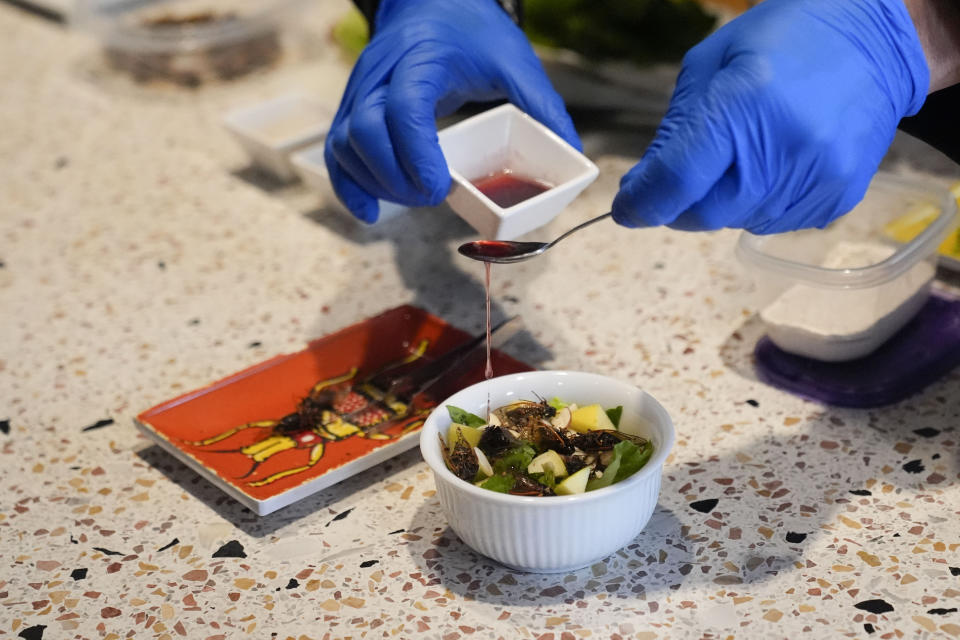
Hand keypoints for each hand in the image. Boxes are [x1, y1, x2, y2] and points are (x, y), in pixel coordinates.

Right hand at [325, 0, 579, 222]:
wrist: (432, 1)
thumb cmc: (472, 32)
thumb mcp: (515, 61)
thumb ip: (542, 107)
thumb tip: (572, 156)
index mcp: (422, 59)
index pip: (403, 109)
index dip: (416, 155)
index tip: (438, 189)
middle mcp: (381, 74)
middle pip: (364, 131)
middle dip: (395, 177)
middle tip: (431, 198)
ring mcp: (360, 90)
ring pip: (345, 143)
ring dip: (375, 182)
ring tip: (414, 198)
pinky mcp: (351, 106)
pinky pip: (336, 149)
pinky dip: (350, 184)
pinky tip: (371, 211)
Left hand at [612, 0, 929, 233]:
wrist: (875, 43)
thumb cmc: (782, 42)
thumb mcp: (711, 65)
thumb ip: (674, 131)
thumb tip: (643, 188)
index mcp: (745, 102)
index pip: (678, 179)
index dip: (643, 202)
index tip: (627, 209)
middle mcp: (784, 148)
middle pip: (704, 213)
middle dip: (680, 205)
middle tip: (682, 180)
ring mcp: (817, 178)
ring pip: (737, 222)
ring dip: (722, 203)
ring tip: (742, 157)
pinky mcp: (837, 199)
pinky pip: (773, 222)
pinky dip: (757, 205)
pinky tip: (772, 166)